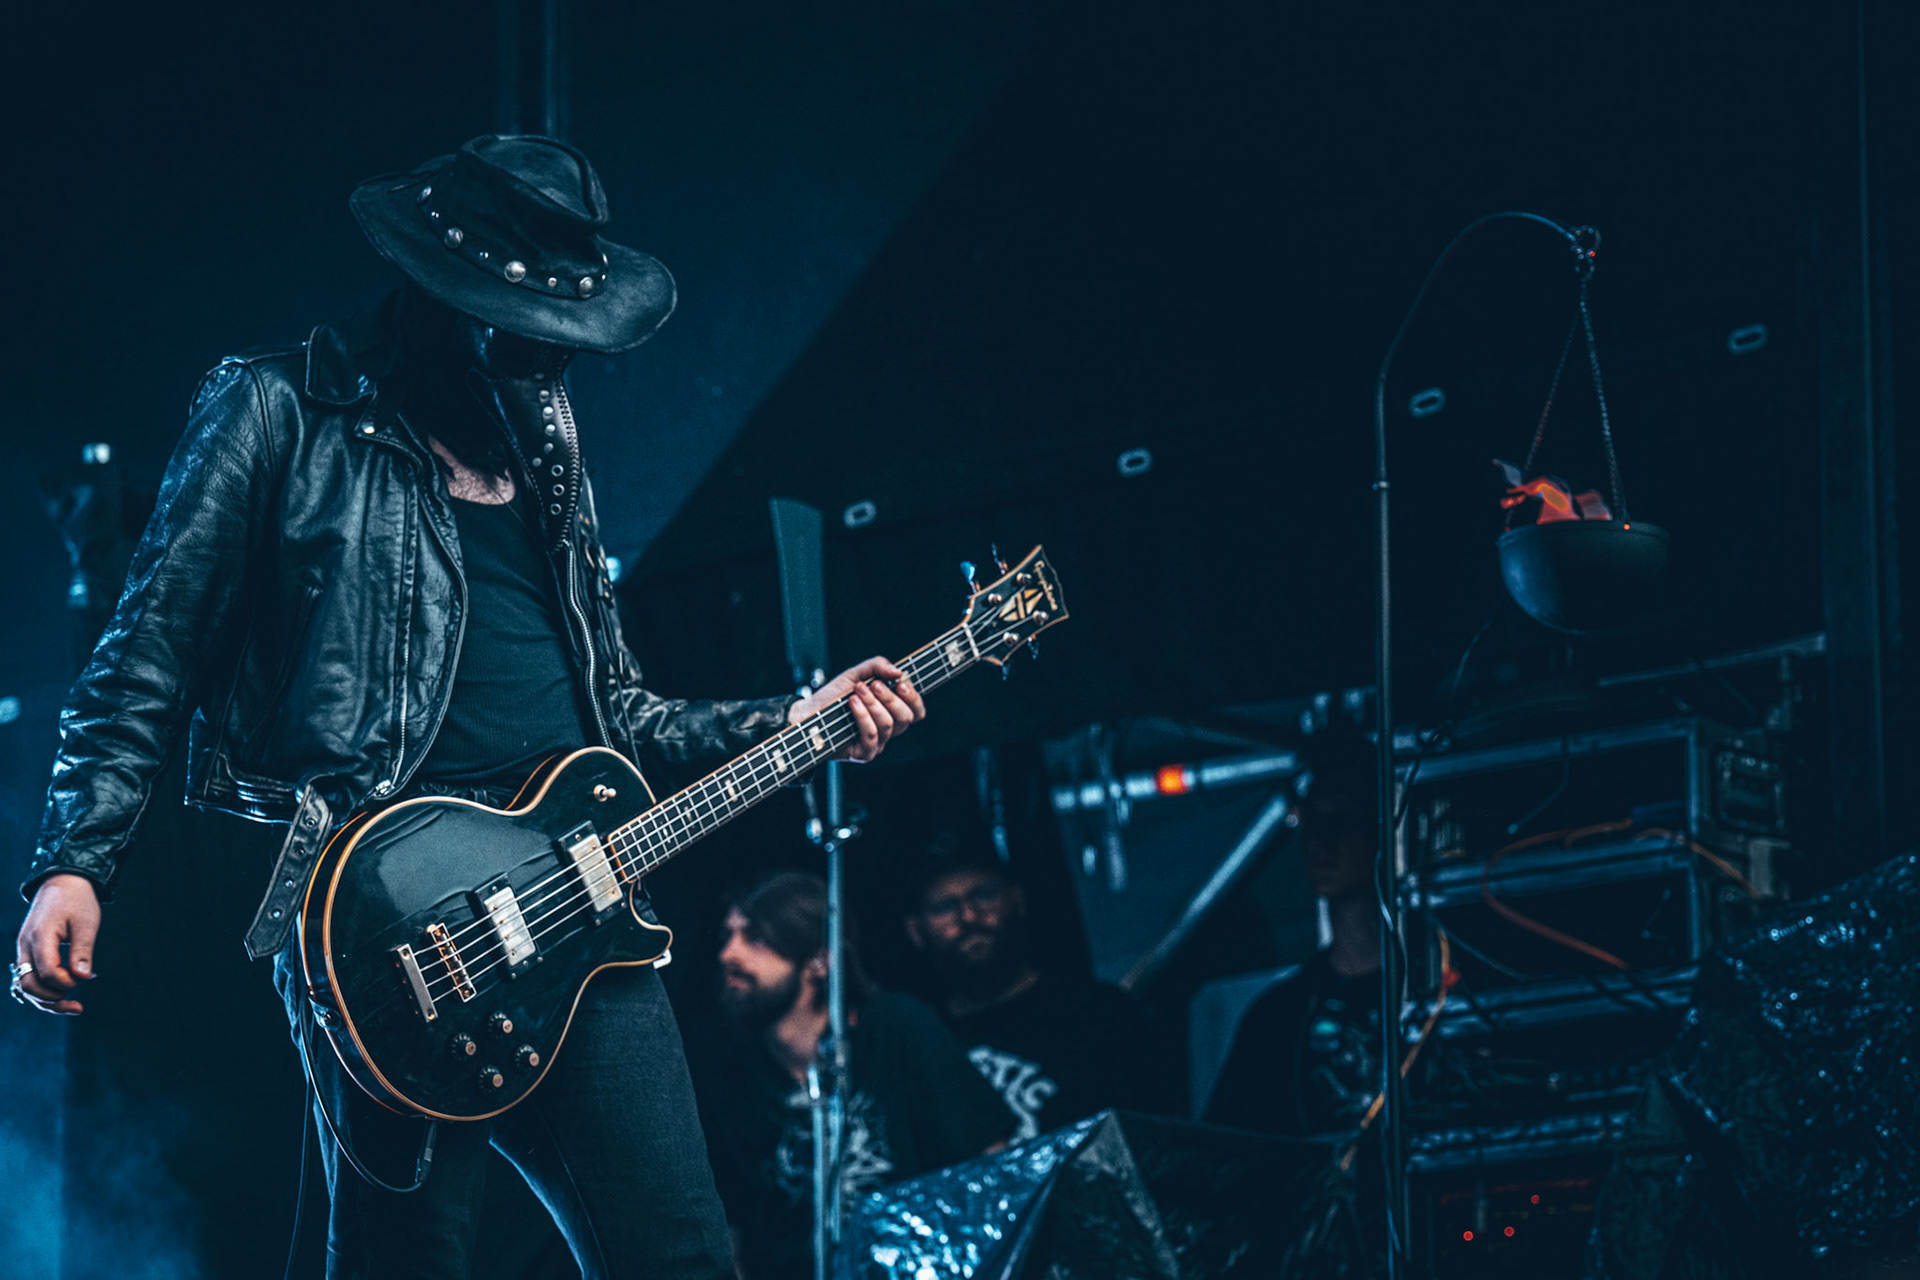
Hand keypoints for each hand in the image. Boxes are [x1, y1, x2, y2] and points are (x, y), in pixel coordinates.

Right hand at [14, 873, 101, 1014]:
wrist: (62, 882)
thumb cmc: (77, 900)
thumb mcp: (87, 922)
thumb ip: (83, 950)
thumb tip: (83, 978)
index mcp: (40, 936)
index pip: (47, 972)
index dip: (65, 983)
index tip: (84, 977)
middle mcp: (25, 945)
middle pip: (29, 985)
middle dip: (53, 999)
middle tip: (78, 1003)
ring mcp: (23, 949)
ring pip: (24, 986)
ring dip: (46, 1001)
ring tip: (73, 1008)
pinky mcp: (27, 952)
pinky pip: (28, 978)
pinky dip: (43, 990)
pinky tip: (63, 994)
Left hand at [788, 657, 925, 762]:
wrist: (808, 712)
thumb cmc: (833, 696)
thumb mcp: (855, 674)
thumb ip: (877, 667)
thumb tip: (898, 671)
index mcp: (891, 711)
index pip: (916, 711)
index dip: (914, 698)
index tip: (901, 683)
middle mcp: (888, 728)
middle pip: (906, 717)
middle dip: (891, 698)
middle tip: (874, 685)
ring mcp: (877, 742)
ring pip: (888, 725)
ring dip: (873, 704)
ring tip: (857, 692)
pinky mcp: (864, 753)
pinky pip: (872, 736)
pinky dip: (863, 717)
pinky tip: (852, 704)